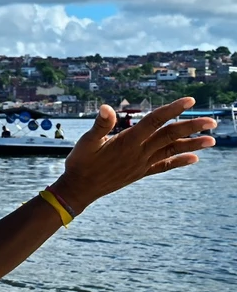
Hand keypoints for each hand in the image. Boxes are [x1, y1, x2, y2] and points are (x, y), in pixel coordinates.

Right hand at [53, 98, 215, 212]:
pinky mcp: (140, 173)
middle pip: (169, 137)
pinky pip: (163, 166)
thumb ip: (100, 125)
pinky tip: (194, 158)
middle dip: (191, 128)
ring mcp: (141, 164)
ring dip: (192, 145)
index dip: (172, 110)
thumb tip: (106, 107)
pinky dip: (179, 161)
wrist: (79, 190)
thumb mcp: (85, 142)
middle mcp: (138, 153)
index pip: (153, 122)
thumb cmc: (80, 164)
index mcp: (126, 142)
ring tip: (212, 139)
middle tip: (212, 121)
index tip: (189, 101)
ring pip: (171, 151)